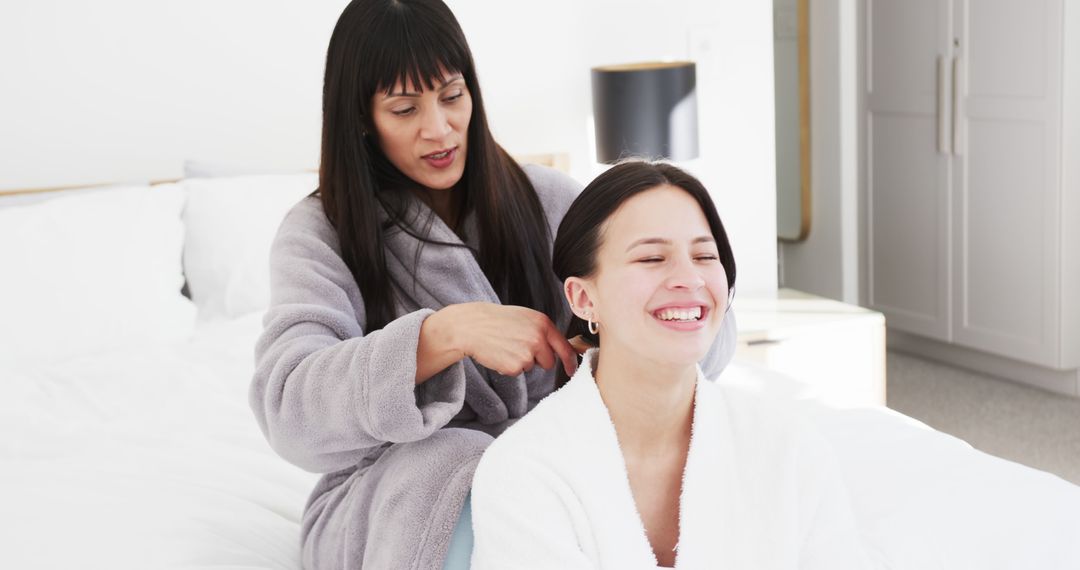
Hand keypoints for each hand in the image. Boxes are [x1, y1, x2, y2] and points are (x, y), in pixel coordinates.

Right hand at [447, 302, 577, 377]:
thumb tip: (556, 347)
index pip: (564, 347)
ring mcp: (527, 353)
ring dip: (521, 362)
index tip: (572, 370)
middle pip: (549, 361)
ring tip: (506, 346)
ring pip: (532, 367)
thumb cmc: (496, 320)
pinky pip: (518, 372)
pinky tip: (500, 353)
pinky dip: (509, 366)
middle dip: (537, 360)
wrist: (472, 326)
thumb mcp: (525, 317)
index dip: (570, 361)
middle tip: (518, 347)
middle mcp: (538, 338)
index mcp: (543, 323)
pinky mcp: (515, 366)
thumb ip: (542, 330)